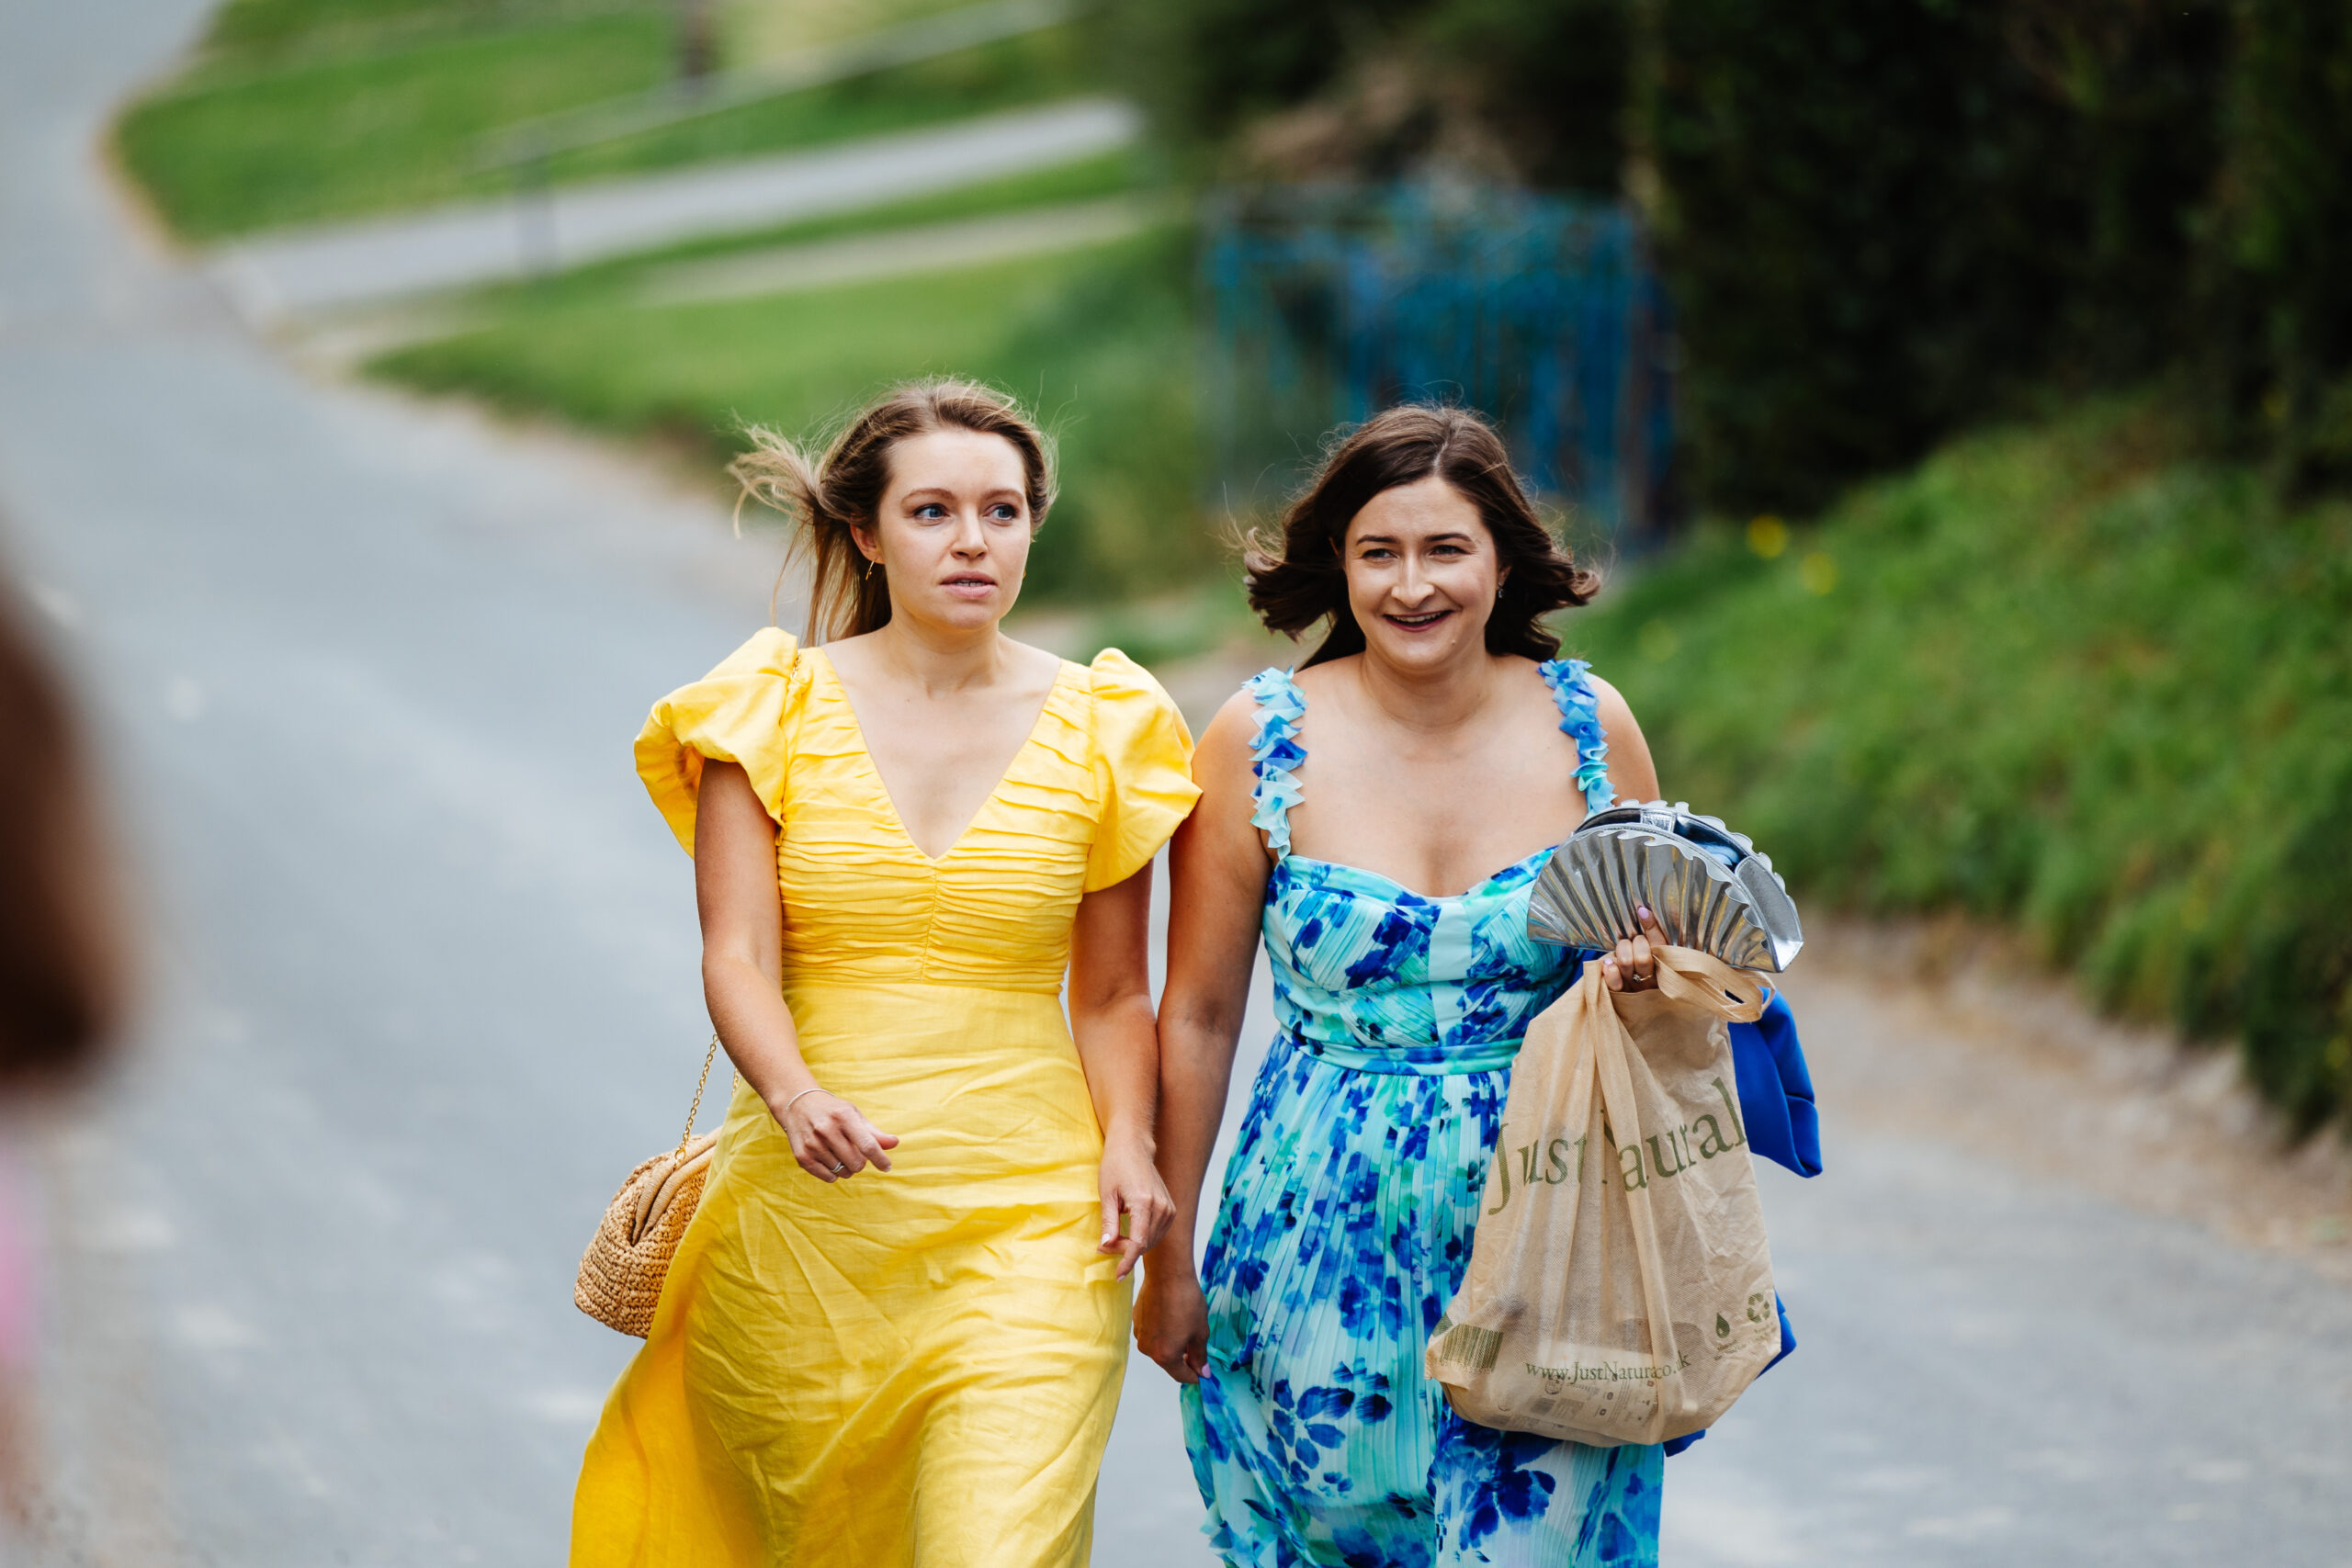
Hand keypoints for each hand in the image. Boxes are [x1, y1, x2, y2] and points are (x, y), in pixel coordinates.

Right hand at [777, 1088, 897, 1182]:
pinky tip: (830, 1160)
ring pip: (843, 1172)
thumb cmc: (832, 1111)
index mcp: (843, 1116)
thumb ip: (874, 1132)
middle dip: (861, 1162)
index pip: (867, 1145)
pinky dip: (834, 1174)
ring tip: (840, 1153)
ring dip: (847, 1168)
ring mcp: (813, 1144)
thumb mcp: (854, 1115)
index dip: (880, 1159)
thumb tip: (894, 1143)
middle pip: (857, 1163)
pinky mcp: (802, 1157)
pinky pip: (828, 1178)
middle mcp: (827, 1130)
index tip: (887, 1167)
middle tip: (855, 1153)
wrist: (797, 1105)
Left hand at [1097, 1134, 1174, 1279]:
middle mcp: (1161, 1207)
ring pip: (1152, 1241)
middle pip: (1144, 1244)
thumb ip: (1109, 1222)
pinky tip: (1129, 1233)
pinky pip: (1157, 1233)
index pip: (1138, 1243)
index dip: (1127, 1261)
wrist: (1134, 1147)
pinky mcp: (1170, 1209)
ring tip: (1114, 1238)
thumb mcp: (1106, 1194)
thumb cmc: (1116, 1166)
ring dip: (1133, 1245)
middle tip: (1103, 1246)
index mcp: (1144, 1203)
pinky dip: (1143, 1238)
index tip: (1118, 1275)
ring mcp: (1169, 1208)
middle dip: (1123, 1250)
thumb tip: (1106, 1246)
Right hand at [1135, 1258, 1208, 1383]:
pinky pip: (1152, 1334)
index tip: (1203, 1372)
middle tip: (1198, 1347)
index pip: (1181, 1375)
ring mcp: (1140, 1335)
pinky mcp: (1136, 1321)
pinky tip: (1173, 1317)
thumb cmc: (1185, 1301)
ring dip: (1172, 1344)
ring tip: (1186, 1326)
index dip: (1195, 1375)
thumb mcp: (1200, 1332)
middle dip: (1184, 1359)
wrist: (1167, 1273)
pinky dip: (1163, 1332)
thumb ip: (1200, 1356)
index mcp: (1165, 1356)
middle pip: (1169, 1362)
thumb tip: (1203, 1372)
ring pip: (1159, 1347)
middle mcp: (1148, 1349)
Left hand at [1599, 905, 1667, 992]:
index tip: (1642, 911)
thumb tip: (1642, 910)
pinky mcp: (1621, 996)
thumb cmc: (1648, 971)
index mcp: (1666, 967)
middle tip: (1636, 942)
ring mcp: (1636, 989)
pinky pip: (1614, 983)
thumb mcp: (1655, 953)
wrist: (1643, 1005)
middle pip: (1642, 957)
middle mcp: (1652, 979)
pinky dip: (1610, 971)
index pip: (1660, 944)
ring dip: (1622, 952)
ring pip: (1626, 963)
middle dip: (1637, 943)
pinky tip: (1609, 964)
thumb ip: (1652, 935)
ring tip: (1624, 950)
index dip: (1651, 926)